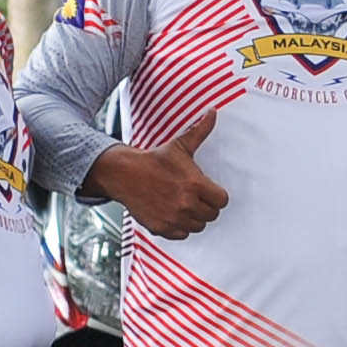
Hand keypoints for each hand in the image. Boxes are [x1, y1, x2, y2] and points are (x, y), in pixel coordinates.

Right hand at [86, 111, 226, 236]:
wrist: (124, 173)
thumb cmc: (153, 160)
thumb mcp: (180, 145)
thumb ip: (200, 131)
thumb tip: (212, 112)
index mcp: (195, 184)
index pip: (222, 201)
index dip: (217, 196)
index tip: (209, 191)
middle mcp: (185, 204)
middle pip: (212, 215)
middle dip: (206, 206)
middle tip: (195, 196)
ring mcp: (173, 218)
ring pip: (198, 226)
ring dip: (194, 218)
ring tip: (184, 204)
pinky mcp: (161, 228)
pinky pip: (182, 235)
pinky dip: (180, 227)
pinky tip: (174, 213)